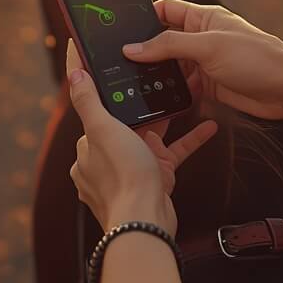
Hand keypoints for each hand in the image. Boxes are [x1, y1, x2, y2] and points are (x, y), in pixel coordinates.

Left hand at [65, 38, 218, 235]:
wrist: (145, 222)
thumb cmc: (122, 177)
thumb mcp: (102, 130)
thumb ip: (88, 101)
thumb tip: (74, 74)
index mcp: (90, 146)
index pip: (95, 108)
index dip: (103, 85)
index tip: (108, 61)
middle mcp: (108, 157)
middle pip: (127, 120)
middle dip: (143, 101)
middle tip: (160, 74)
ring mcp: (132, 168)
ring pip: (153, 134)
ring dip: (169, 117)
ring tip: (186, 93)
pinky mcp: (155, 178)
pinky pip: (173, 152)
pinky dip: (189, 139)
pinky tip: (208, 126)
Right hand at [121, 0, 282, 119]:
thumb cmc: (257, 59)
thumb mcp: (208, 47)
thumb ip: (169, 46)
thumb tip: (133, 48)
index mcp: (203, 18)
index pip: (166, 9)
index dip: (145, 16)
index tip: (121, 29)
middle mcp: (202, 38)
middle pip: (164, 41)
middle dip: (147, 51)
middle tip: (122, 63)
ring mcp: (206, 63)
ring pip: (172, 67)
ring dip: (160, 76)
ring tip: (138, 85)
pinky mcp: (211, 86)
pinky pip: (184, 88)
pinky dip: (174, 94)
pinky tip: (163, 101)